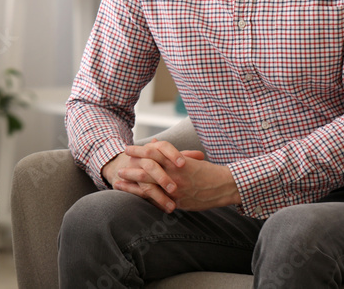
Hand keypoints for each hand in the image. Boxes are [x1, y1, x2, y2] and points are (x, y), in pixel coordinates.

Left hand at [118, 139, 239, 211]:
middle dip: (132, 168)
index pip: (153, 152)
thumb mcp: (188, 159)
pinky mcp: (178, 202)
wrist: (224, 186)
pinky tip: (133, 198)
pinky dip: (143, 199)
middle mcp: (174, 173)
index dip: (139, 150)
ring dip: (132, 185)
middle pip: (148, 168)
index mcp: (177, 160)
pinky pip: (157, 201)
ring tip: (118, 182)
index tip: (127, 149)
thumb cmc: (206, 171)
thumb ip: (170, 153)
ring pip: (149, 185)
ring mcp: (176, 188)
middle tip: (119, 167)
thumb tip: (155, 142)